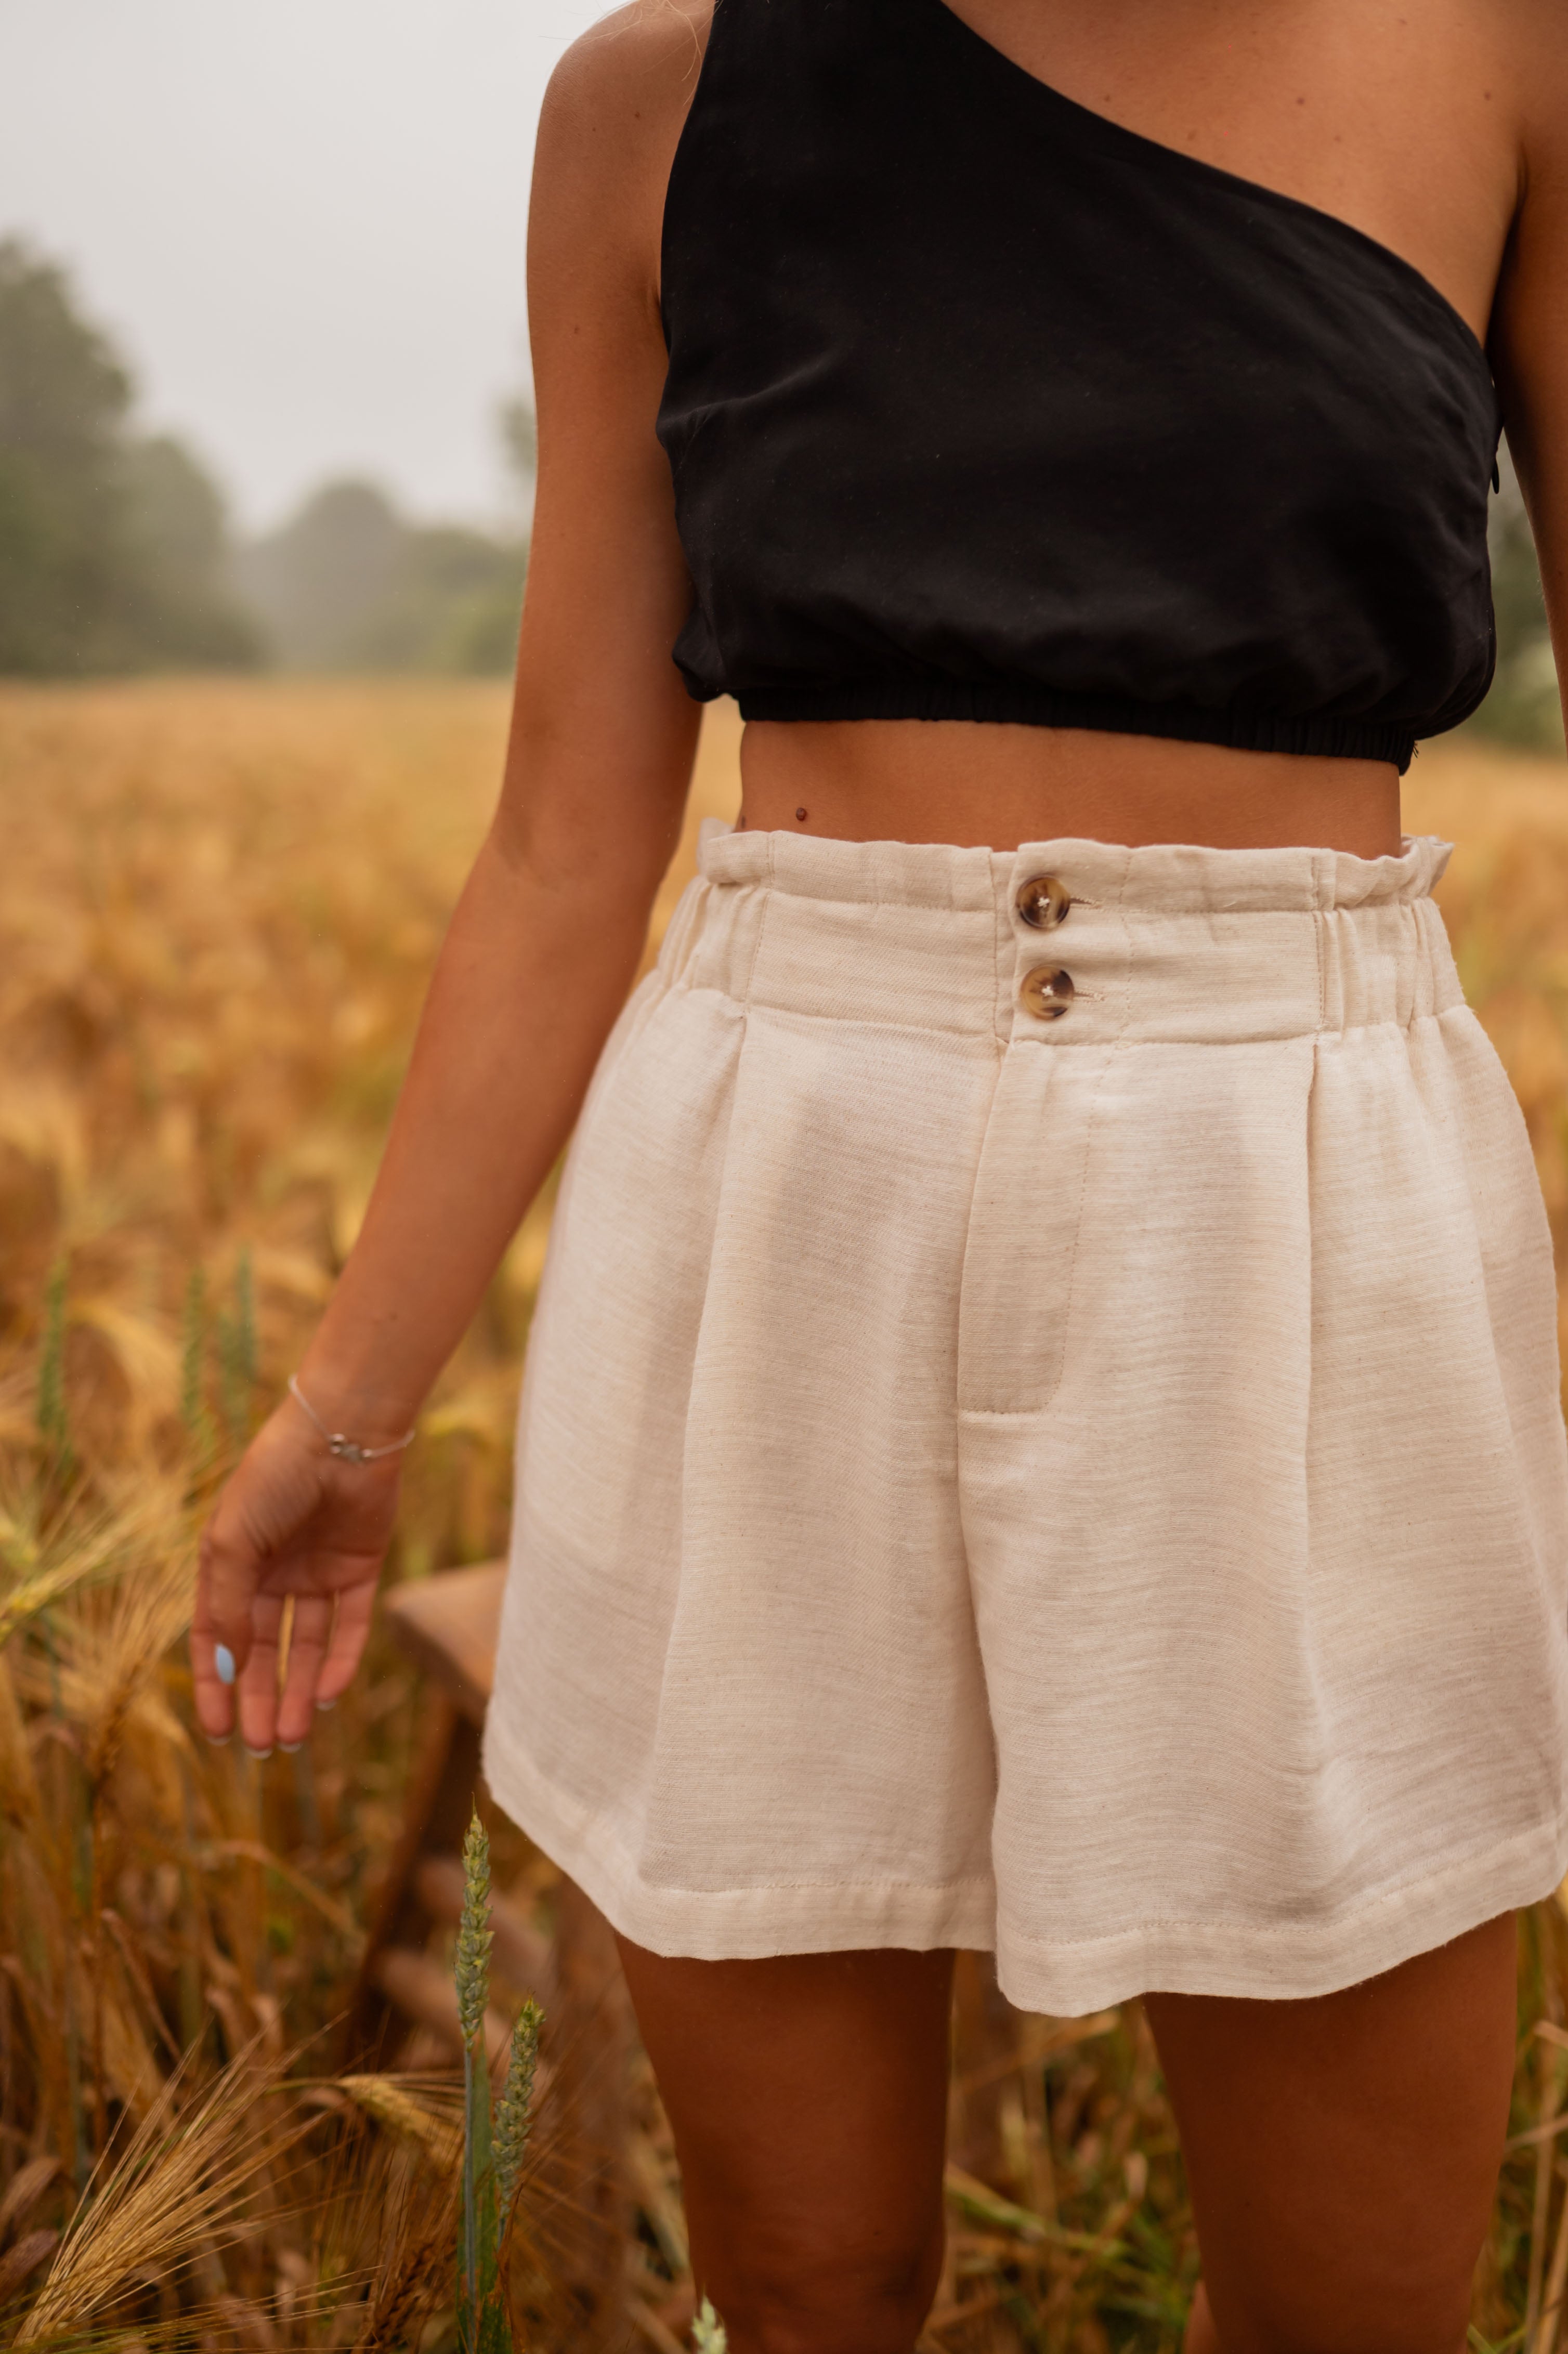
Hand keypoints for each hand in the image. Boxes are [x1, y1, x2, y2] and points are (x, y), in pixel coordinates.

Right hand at [191, 1398, 404, 1753]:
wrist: (342, 1433)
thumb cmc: (274, 1478)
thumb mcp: (232, 1543)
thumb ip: (230, 1607)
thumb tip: (227, 1671)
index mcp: (230, 1563)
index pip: (219, 1637)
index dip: (215, 1685)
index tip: (216, 1732)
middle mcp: (272, 1572)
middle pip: (265, 1651)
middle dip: (262, 1700)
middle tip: (263, 1749)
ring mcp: (316, 1571)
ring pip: (306, 1647)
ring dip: (300, 1691)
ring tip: (293, 1739)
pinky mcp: (360, 1568)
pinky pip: (349, 1625)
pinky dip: (341, 1660)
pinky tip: (330, 1695)